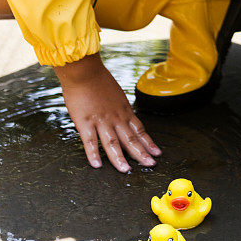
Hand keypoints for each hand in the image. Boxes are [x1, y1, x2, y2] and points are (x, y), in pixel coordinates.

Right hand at [54, 53, 161, 172]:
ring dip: (120, 158)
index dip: (148, 142)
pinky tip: (97, 165)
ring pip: (113, 143)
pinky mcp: (84, 122)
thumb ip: (118, 107)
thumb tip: (121, 115)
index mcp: (124, 110)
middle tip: (150, 165)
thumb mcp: (116, 93)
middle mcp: (115, 117)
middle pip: (130, 139)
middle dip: (141, 154)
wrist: (83, 70)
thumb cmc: (98, 79)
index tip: (156, 153)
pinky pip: (90, 141)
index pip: (139, 129)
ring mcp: (100, 121)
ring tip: (126, 171)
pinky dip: (93, 154)